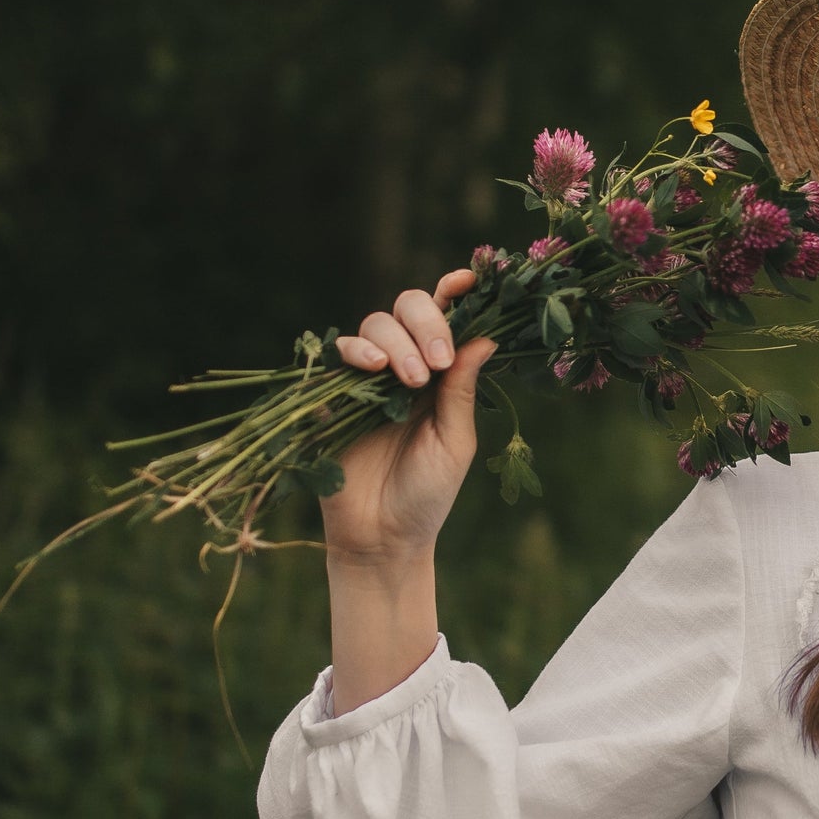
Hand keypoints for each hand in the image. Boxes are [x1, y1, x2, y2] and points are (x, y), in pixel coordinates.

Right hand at [324, 268, 498, 565]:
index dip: (455, 294)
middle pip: (408, 308)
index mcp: (441, 376)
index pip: (447, 320)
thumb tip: (485, 338)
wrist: (382, 537)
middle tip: (437, 363)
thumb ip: (463, 391)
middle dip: (425, 323)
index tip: (468, 282)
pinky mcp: (333, 392)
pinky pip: (340, 351)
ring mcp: (367, 377)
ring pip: (376, 323)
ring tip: (411, 382)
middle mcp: (405, 367)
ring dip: (397, 342)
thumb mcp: (454, 443)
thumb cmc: (427, 495)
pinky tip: (372, 366)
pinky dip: (357, 349)